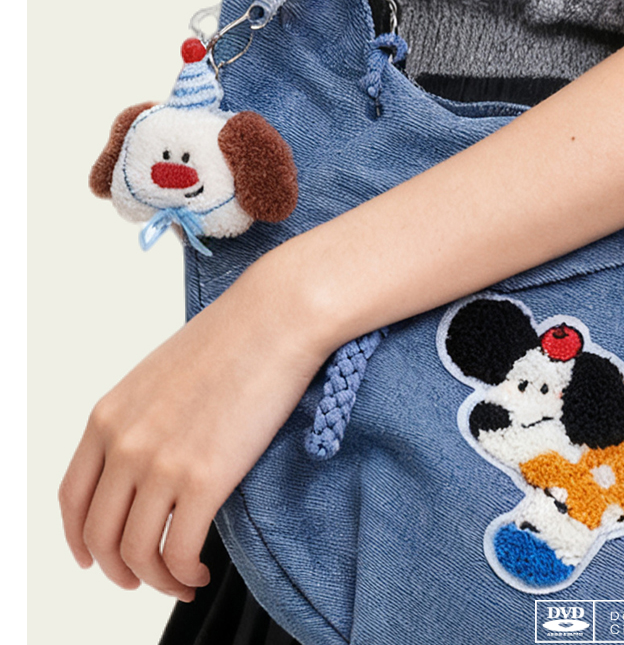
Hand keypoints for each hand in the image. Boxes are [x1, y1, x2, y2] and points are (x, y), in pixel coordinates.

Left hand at [58, 256, 325, 600]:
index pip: (72, 499)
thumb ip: (142, 419)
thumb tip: (148, 463)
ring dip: (155, 580)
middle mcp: (124, 444)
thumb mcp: (162, 374)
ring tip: (180, 580)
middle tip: (141, 577)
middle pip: (99, 536)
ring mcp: (161, 464)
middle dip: (119, 569)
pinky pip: (179, 551)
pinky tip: (201, 570)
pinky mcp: (204, 480)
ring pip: (136, 553)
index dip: (80, 539)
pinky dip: (184, 573)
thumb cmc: (236, 334)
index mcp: (109, 415)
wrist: (278, 315)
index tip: (96, 556)